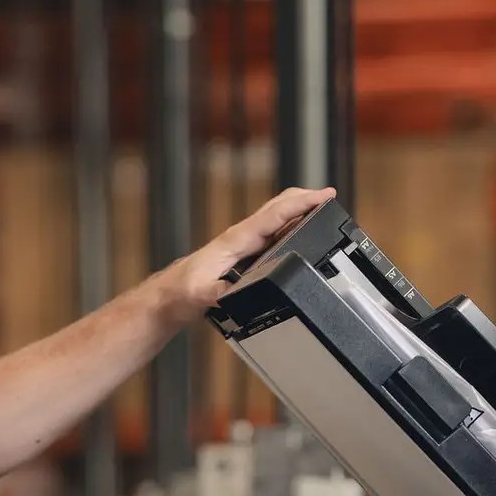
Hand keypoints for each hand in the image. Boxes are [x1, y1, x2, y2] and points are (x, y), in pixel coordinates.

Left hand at [156, 186, 337, 322]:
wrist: (166, 299)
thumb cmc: (180, 293)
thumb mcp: (200, 295)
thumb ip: (218, 293)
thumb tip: (235, 292)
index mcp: (236, 241)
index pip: (274, 215)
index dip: (301, 204)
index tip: (324, 195)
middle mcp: (240, 238)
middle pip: (278, 209)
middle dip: (305, 199)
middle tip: (329, 196)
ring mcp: (242, 246)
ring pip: (276, 220)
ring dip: (299, 212)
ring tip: (321, 211)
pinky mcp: (242, 256)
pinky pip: (271, 236)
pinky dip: (289, 229)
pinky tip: (297, 235)